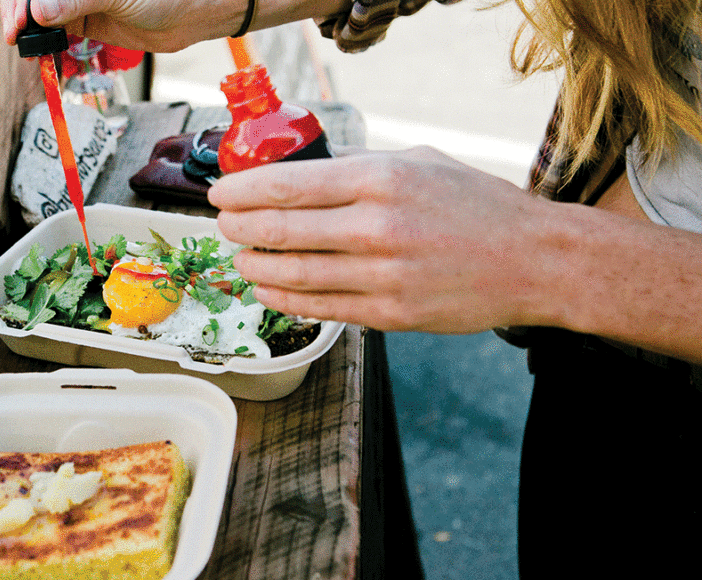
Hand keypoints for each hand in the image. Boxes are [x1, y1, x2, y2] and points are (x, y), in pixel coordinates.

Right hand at [0, 0, 244, 51]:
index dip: (20, 1)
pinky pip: (58, 32)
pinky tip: (43, 52)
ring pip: (42, 15)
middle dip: (20, 16)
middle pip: (34, 0)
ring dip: (31, 31)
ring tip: (28, 48)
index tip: (17, 21)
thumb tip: (40, 11)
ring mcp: (79, 1)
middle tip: (18, 37)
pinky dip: (47, 43)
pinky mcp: (88, 21)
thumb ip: (75, 2)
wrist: (194, 13)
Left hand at [208, 146, 560, 333]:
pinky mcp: (390, 314)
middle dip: (238, 228)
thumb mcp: (419, 161)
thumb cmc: (476, 205)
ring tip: (241, 257)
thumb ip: (359, 166)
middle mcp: (376, 226)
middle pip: (278, 230)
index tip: (219, 194)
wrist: (535, 260)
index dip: (240, 191)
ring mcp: (382, 275)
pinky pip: (318, 308)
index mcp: (381, 178)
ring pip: (291, 274)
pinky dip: (282, 298)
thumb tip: (300, 173)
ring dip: (253, 266)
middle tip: (223, 225)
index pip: (286, 184)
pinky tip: (267, 287)